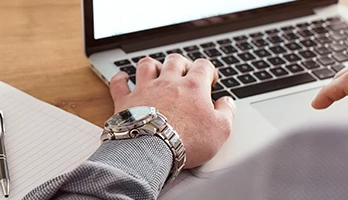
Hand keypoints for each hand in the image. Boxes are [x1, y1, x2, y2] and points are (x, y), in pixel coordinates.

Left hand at [108, 54, 236, 167]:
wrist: (152, 150)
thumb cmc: (187, 141)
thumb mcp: (221, 130)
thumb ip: (227, 113)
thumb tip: (228, 102)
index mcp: (193, 87)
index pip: (203, 66)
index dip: (209, 70)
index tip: (210, 79)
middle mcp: (168, 83)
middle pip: (175, 60)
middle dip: (182, 63)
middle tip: (184, 72)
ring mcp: (145, 89)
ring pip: (147, 65)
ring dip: (153, 65)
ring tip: (157, 71)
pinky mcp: (125, 101)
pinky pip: (119, 83)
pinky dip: (121, 78)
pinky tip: (123, 77)